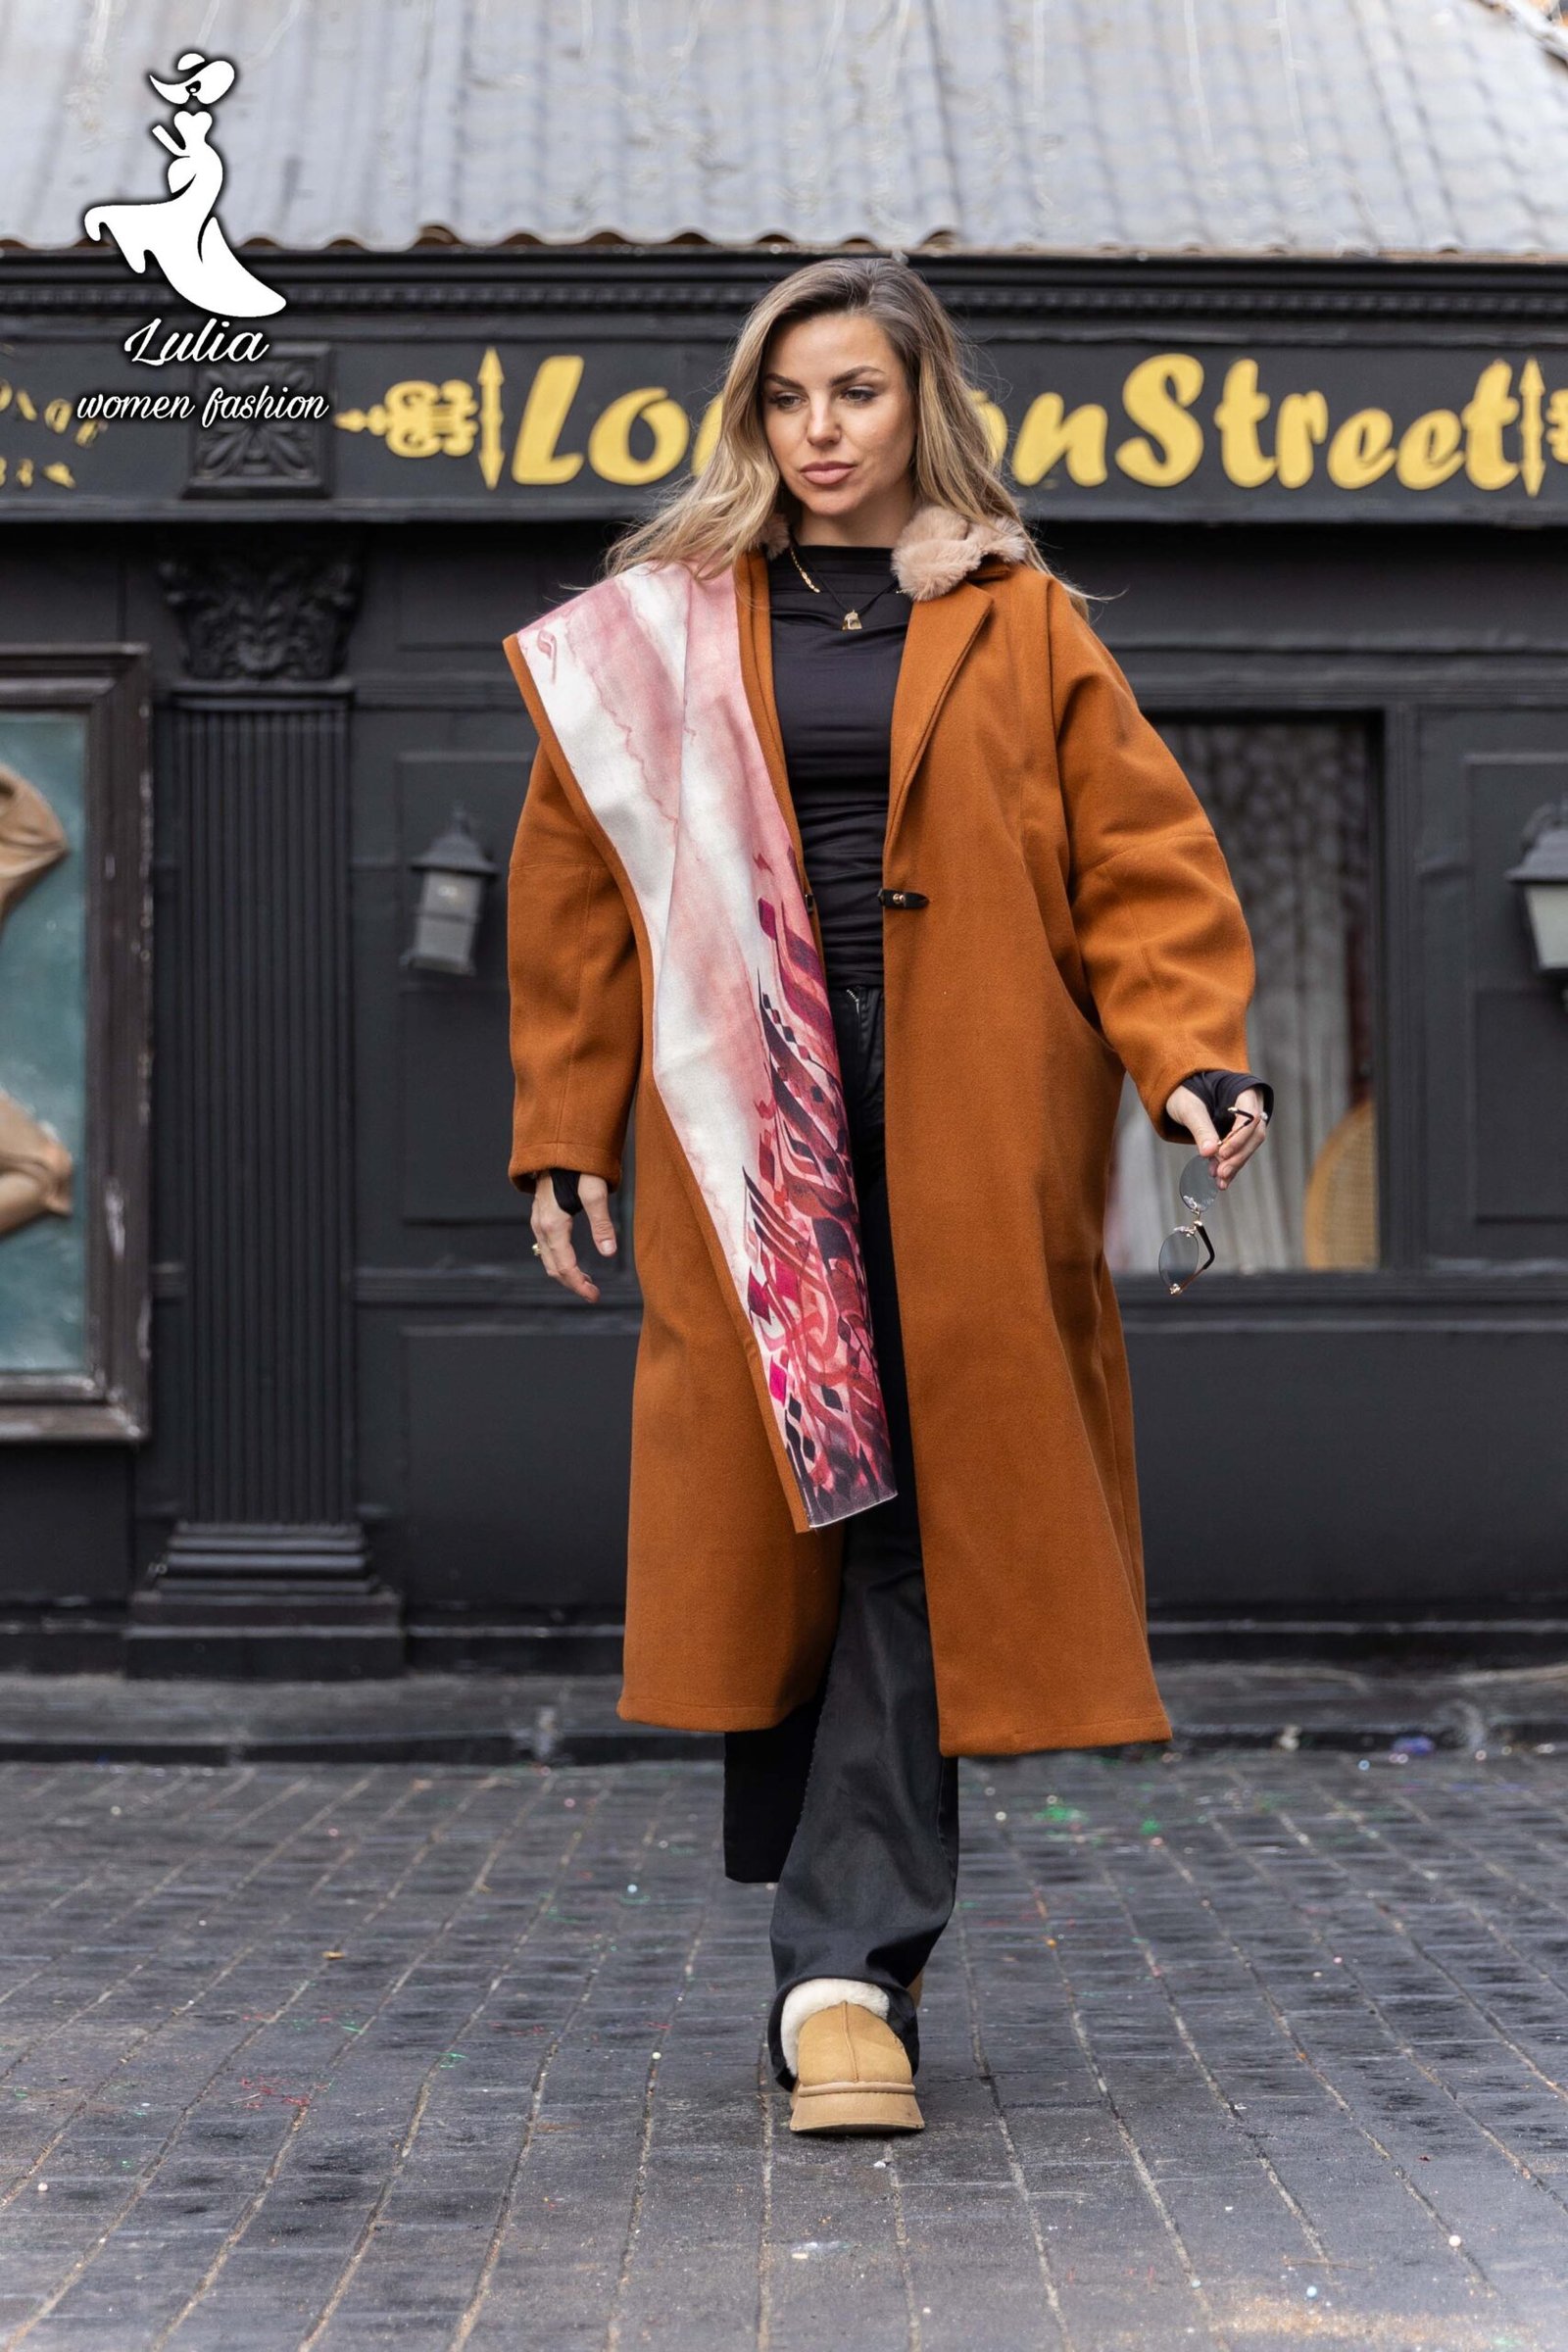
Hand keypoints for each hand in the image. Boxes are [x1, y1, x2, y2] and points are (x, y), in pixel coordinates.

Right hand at [531, 1172, 617, 1300]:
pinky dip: (559, 1259)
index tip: (595, 1297)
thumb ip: (602, 1223)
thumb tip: (609, 1253)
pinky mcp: (541, 1215)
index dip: (579, 1285)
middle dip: (572, 1283)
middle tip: (593, 1294)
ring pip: (548, 1257)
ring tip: (587, 1280)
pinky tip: (574, 1260)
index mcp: (553, 1224)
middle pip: (553, 1267)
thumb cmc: (579, 1163)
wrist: (559, 1141)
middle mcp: (540, 1225)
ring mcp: (538, 1220)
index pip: (564, 1266)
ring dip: (566, 1272)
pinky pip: (546, 1246)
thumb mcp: (596, 1191)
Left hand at [1163, 1083, 1268, 1191]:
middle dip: (1238, 1156)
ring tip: (1220, 1180)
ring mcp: (1247, 1122)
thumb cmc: (1186, 1091)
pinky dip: (1230, 1166)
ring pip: (1248, 1146)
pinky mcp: (1238, 1135)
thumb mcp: (1190, 1108)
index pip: (1251, 1116)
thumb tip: (1209, 1153)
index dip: (1239, 1137)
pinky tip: (1222, 1181)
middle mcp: (1251, 1106)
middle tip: (1221, 1173)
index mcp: (1244, 1091)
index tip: (1222, 1153)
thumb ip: (1201, 1128)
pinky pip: (1239, 1152)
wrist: (1181, 1090)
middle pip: (1254, 1134)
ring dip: (1235, 1165)